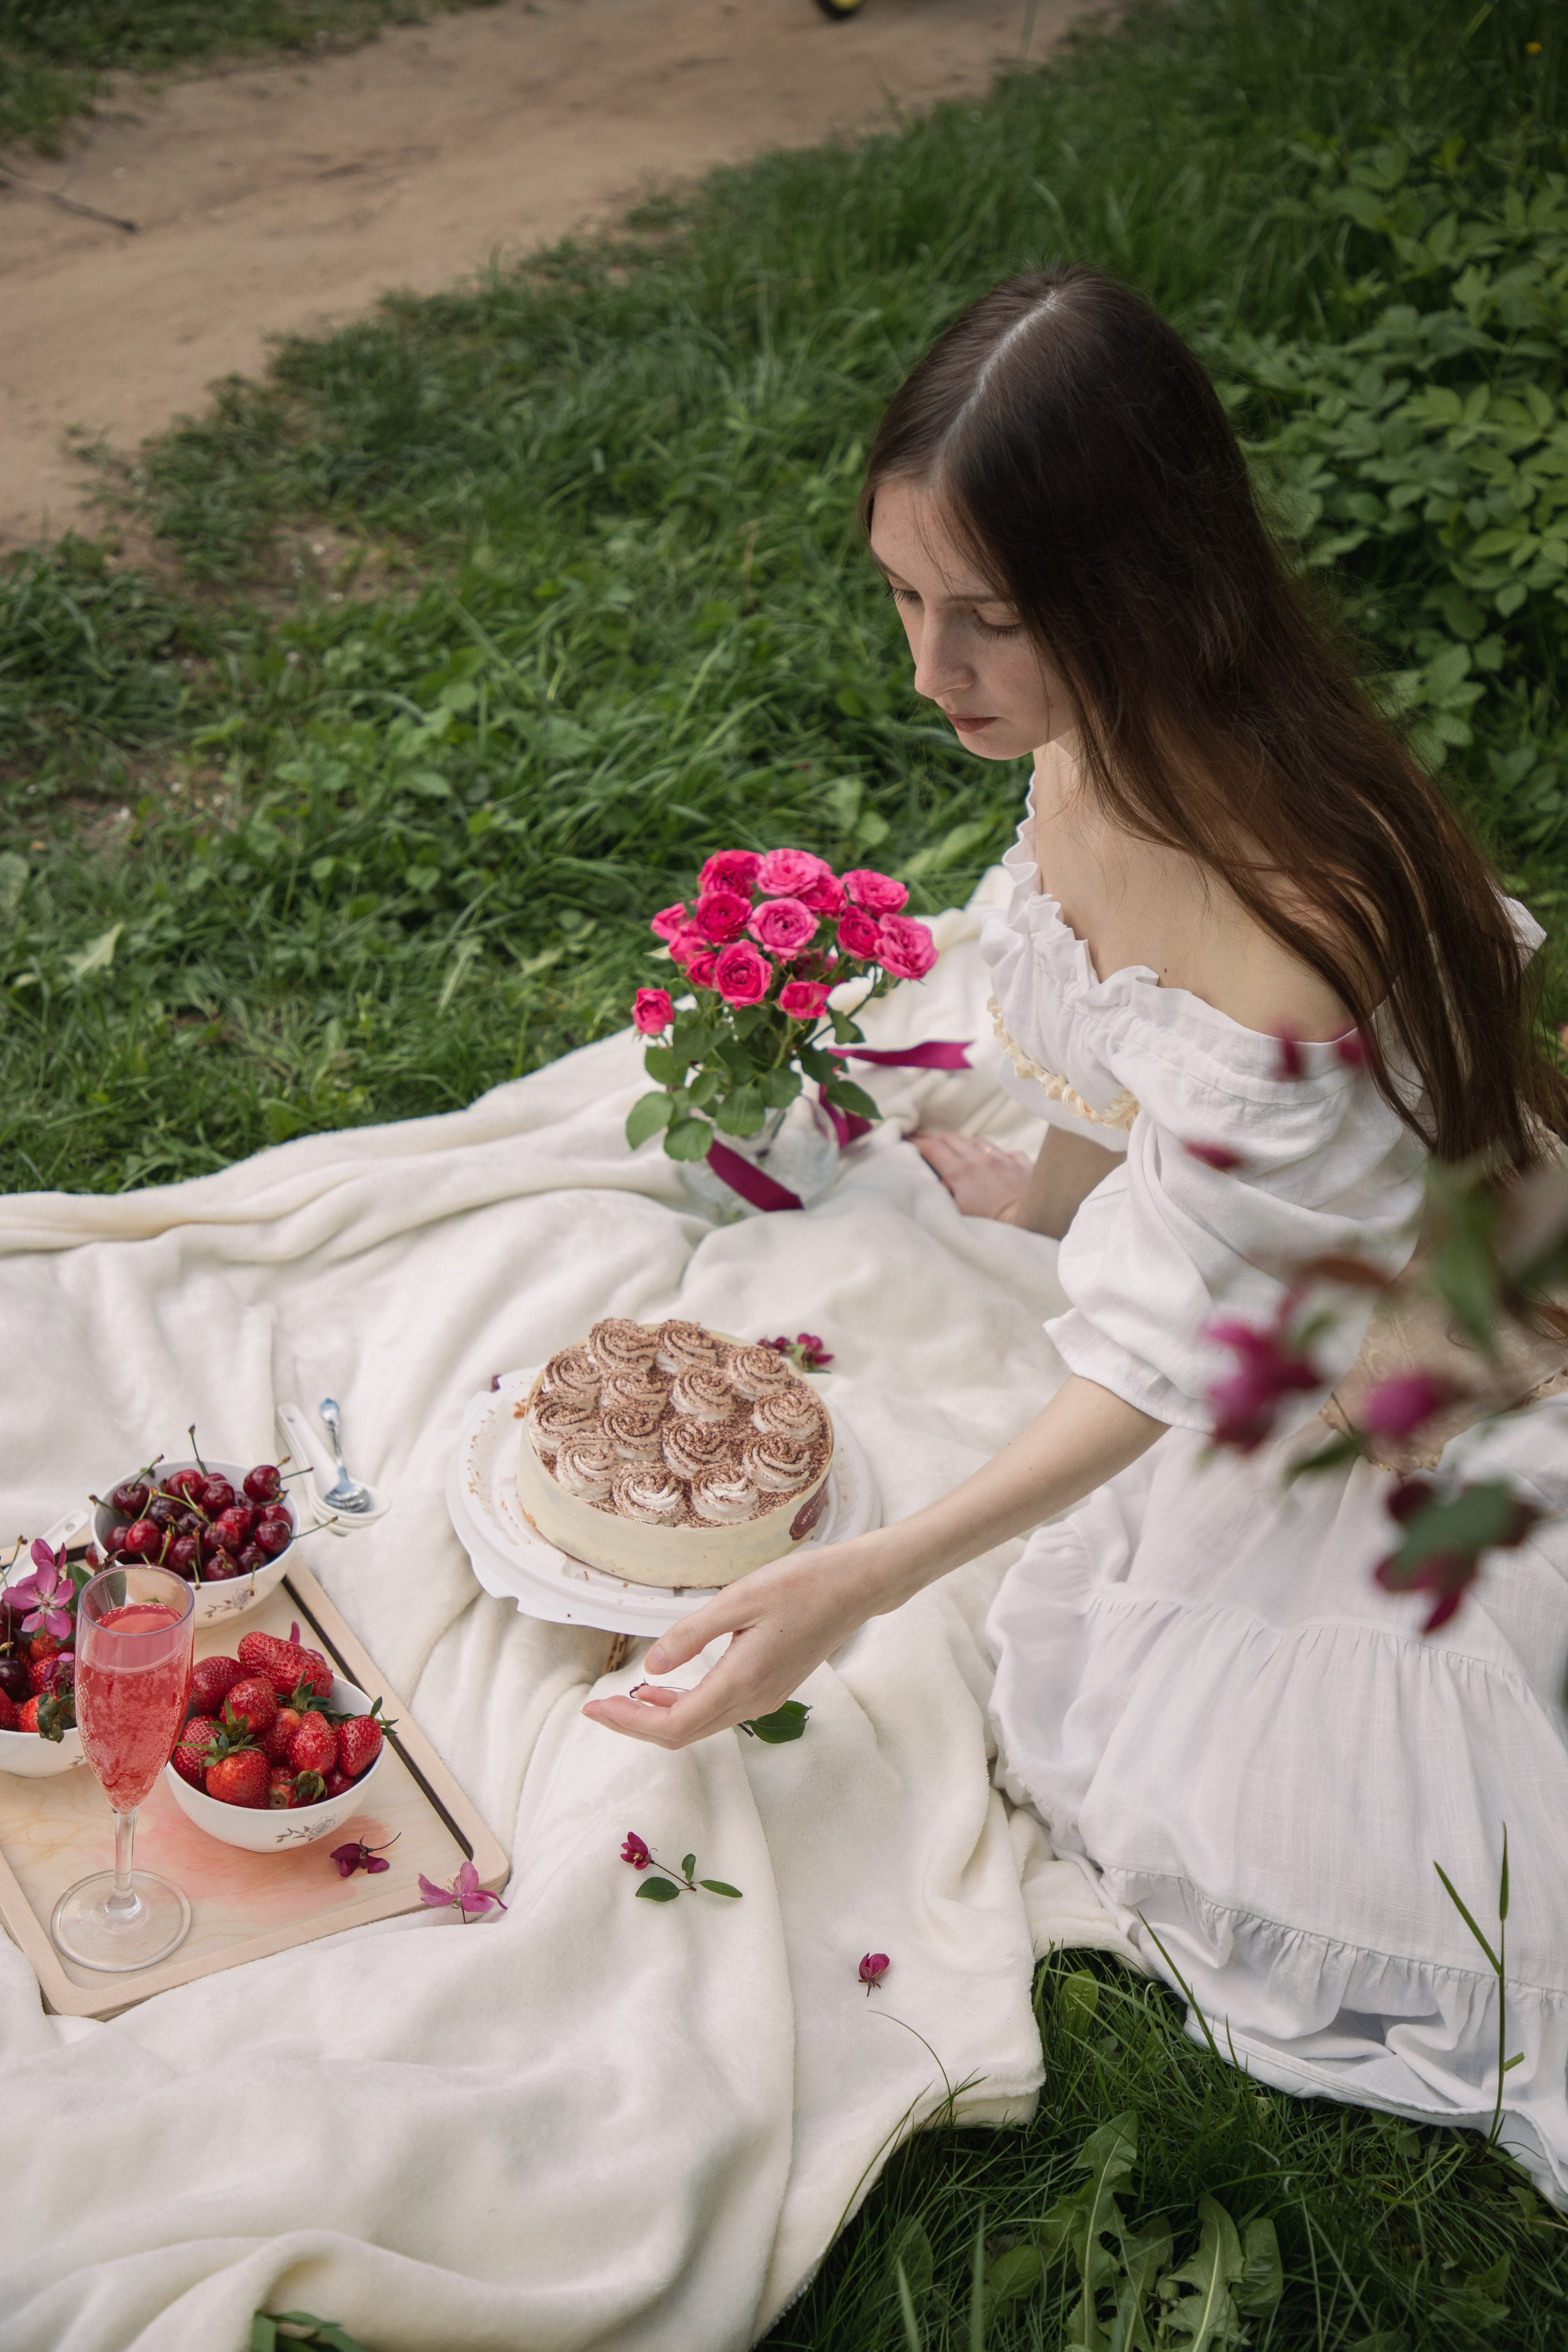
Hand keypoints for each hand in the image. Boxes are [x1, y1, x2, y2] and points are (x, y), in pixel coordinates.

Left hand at [581, 1534, 890, 1748]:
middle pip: (684, 1733)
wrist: (856, 1587)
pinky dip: (684, 1707)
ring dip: (659, 1718)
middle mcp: (754, 1700)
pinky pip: (717, 1711)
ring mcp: (765, 1697)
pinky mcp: (770, 1687)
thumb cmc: (803, 1585)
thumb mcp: (740, 1599)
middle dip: (636, 1725)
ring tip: (623, 1702)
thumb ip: (692, 1633)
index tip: (594, 1708)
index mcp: (743, 1681)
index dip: (630, 1723)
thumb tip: (650, 1669)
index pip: (675, 1723)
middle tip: (597, 1709)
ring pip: (701, 1725)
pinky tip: (666, 1690)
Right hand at [911, 1128, 1031, 1221]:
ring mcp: (1004, 1159)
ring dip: (963, 1142)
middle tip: (923, 1138)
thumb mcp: (959, 1214)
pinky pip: (1006, 1151)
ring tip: (955, 1146)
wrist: (1035, 1223)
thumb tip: (936, 1181)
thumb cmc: (994, 1226)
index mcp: (962, 1172)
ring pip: (978, 1141)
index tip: (905, 1139)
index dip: (916, 1141)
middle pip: (952, 1138)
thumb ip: (944, 1194)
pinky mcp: (1023, 1165)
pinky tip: (993, 1159)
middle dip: (934, 1136)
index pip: (933, 1148)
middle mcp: (982, 1160)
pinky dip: (994, 1153)